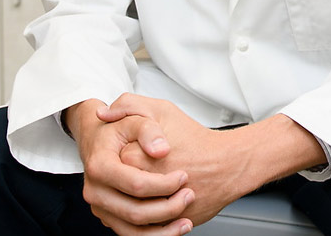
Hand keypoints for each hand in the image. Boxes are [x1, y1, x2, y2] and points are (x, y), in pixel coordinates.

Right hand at [66, 99, 194, 234]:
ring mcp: (100, 207)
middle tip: (189, 195)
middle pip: (135, 212)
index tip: (184, 176)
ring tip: (186, 221)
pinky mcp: (108, 217)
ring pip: (133, 231)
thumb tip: (161, 150)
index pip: (136, 184)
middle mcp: (95, 191)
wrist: (99, 138)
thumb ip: (149, 130)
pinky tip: (174, 228)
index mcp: (100, 166)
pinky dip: (155, 235)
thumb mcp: (134, 118)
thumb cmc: (118, 128)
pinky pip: (131, 235)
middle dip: (168, 208)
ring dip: (164, 230)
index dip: (164, 184)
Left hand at [100, 95, 253, 226]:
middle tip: (157, 165)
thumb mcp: (161, 109)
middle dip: (139, 176)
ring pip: (132, 210)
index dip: (130, 154)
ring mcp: (152, 210)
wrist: (228, 165)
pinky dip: (154, 217)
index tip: (146, 151)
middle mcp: (137, 188)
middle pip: (121, 185)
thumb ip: (128, 105)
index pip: (112, 162)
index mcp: (130, 159)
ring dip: (144, 199)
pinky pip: (148, 226)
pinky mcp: (166, 225)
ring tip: (162, 182)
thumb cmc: (196, 139)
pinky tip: (163, 201)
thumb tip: (102, 114)